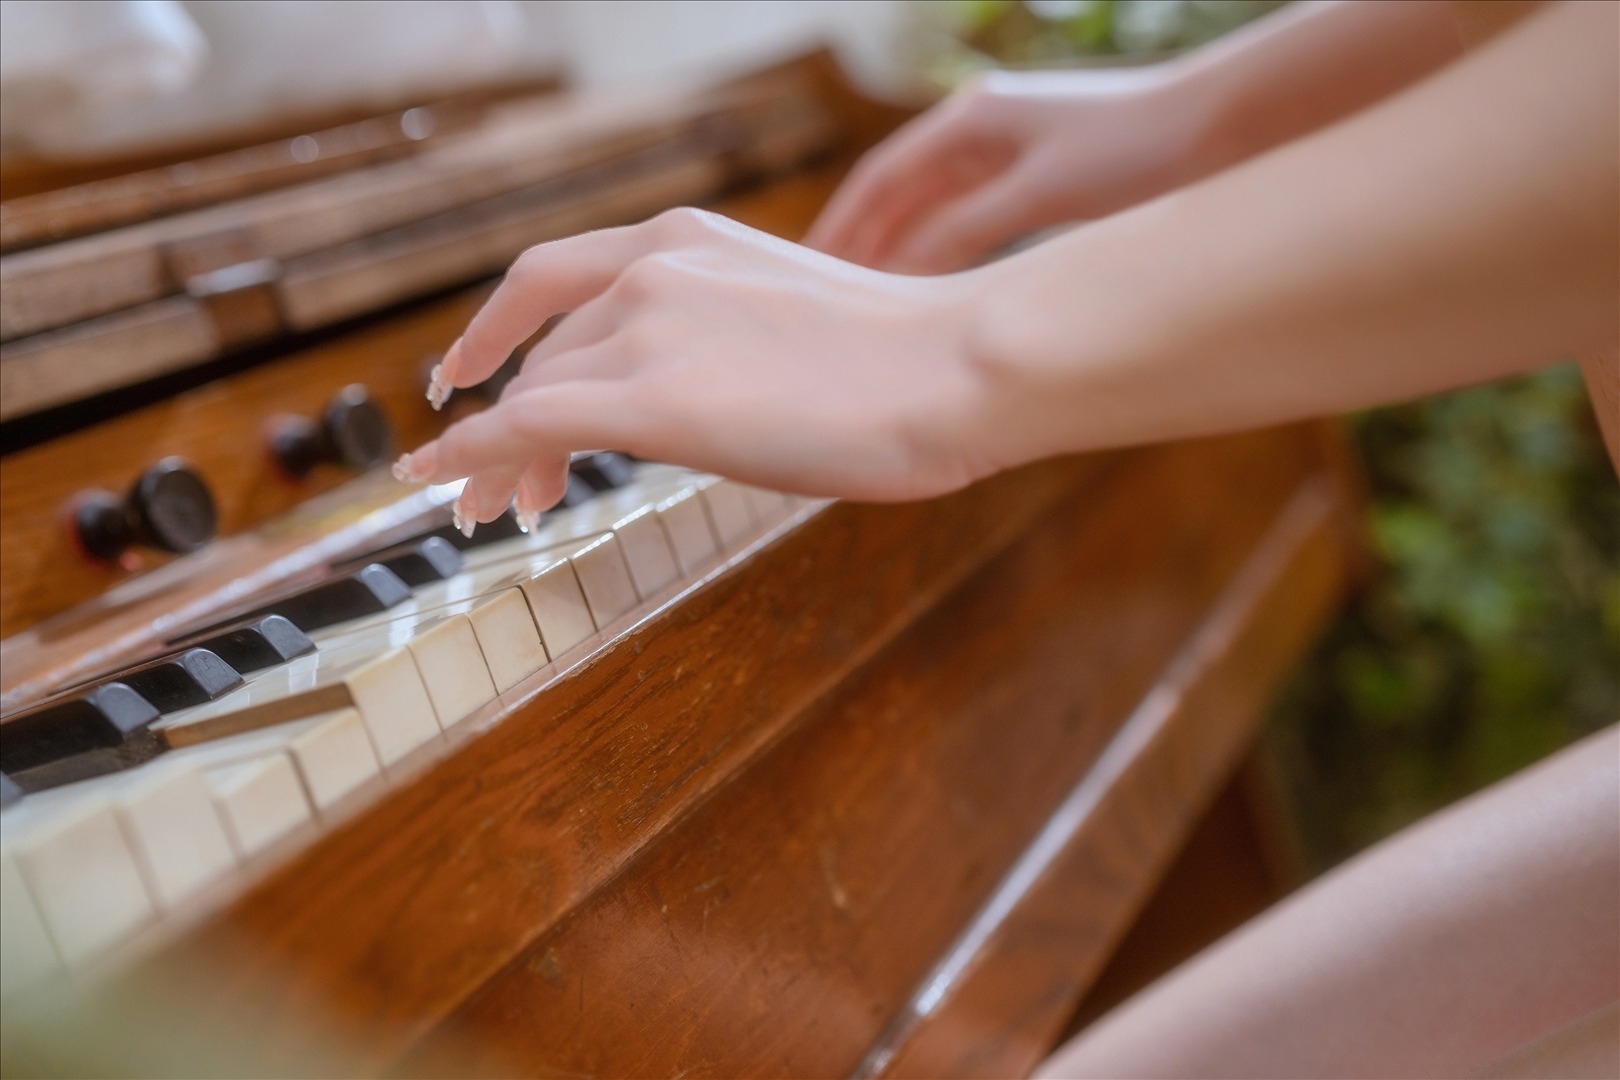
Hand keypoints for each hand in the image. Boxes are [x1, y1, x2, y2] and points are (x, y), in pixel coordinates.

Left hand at [397, 208, 1004, 524]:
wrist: (954, 366)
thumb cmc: (904, 359)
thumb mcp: (789, 316)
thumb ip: (724, 335)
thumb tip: (701, 392)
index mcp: (685, 237)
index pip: (558, 283)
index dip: (500, 332)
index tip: (471, 373)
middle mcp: (651, 266)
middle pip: (542, 349)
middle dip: (502, 414)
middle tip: (488, 479)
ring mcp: (649, 326)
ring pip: (532, 392)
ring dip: (494, 453)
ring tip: (487, 509)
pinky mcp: (653, 397)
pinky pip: (525, 424)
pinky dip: (467, 455)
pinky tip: (442, 486)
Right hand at [804, 65, 1213, 274]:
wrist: (1224, 125)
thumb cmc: (1135, 149)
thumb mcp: (1039, 192)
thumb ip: (965, 229)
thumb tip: (899, 271)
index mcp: (968, 120)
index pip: (880, 180)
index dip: (840, 229)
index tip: (807, 275)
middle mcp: (980, 130)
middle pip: (900, 196)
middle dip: (861, 245)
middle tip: (825, 304)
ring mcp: (1010, 153)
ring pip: (934, 213)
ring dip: (901, 255)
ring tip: (868, 308)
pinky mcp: (1041, 179)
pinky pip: (972, 223)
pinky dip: (945, 257)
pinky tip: (936, 293)